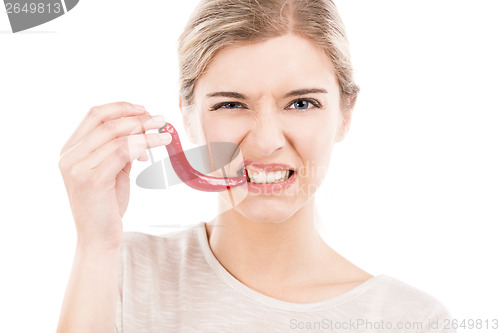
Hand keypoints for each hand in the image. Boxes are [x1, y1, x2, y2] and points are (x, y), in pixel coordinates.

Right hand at [58, 102, 171, 249]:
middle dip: (136, 117)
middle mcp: (69, 156)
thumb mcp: (111, 171)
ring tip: (165, 134)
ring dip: (145, 132)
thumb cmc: (106, 205)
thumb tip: (140, 128)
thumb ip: (119, 149)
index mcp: (70, 150)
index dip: (120, 108)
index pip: (94, 115)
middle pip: (105, 122)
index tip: (144, 109)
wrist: (98, 238)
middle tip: (159, 120)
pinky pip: (122, 153)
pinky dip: (143, 145)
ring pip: (117, 137)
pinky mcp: (92, 179)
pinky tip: (158, 146)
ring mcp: (77, 168)